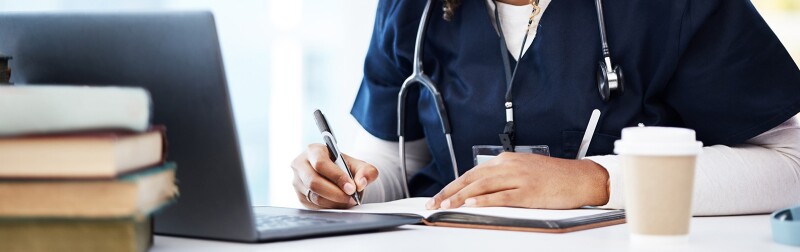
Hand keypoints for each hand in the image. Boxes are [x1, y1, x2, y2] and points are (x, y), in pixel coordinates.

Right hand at [291, 143, 378, 208]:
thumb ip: (366, 171)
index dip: (337, 177)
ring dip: (334, 202)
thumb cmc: (344, 167)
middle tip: (351, 198)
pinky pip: (314, 206)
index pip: (321, 164)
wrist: (335, 175)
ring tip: (348, 201)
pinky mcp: (300, 196)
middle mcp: (301, 165)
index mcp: (314, 150)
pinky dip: (329, 207)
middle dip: (336, 193)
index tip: (352, 188)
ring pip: (314, 196)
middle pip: (314, 182)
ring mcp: (297, 182)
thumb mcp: (358, 165)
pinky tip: (339, 203)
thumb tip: (361, 183)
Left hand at [426, 152, 608, 209]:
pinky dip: (484, 200)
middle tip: (434, 203)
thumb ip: (503, 176)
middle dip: (450, 191)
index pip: (472, 173)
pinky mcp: (528, 192)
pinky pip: (501, 196)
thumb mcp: (524, 170)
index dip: (453, 185)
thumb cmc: (554, 177)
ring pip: (482, 186)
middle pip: (472, 178)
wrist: (580, 178)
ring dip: (461, 197)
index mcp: (506, 160)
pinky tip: (471, 205)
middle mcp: (509, 166)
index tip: (439, 196)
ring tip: (446, 206)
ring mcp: (518, 178)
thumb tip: (480, 189)